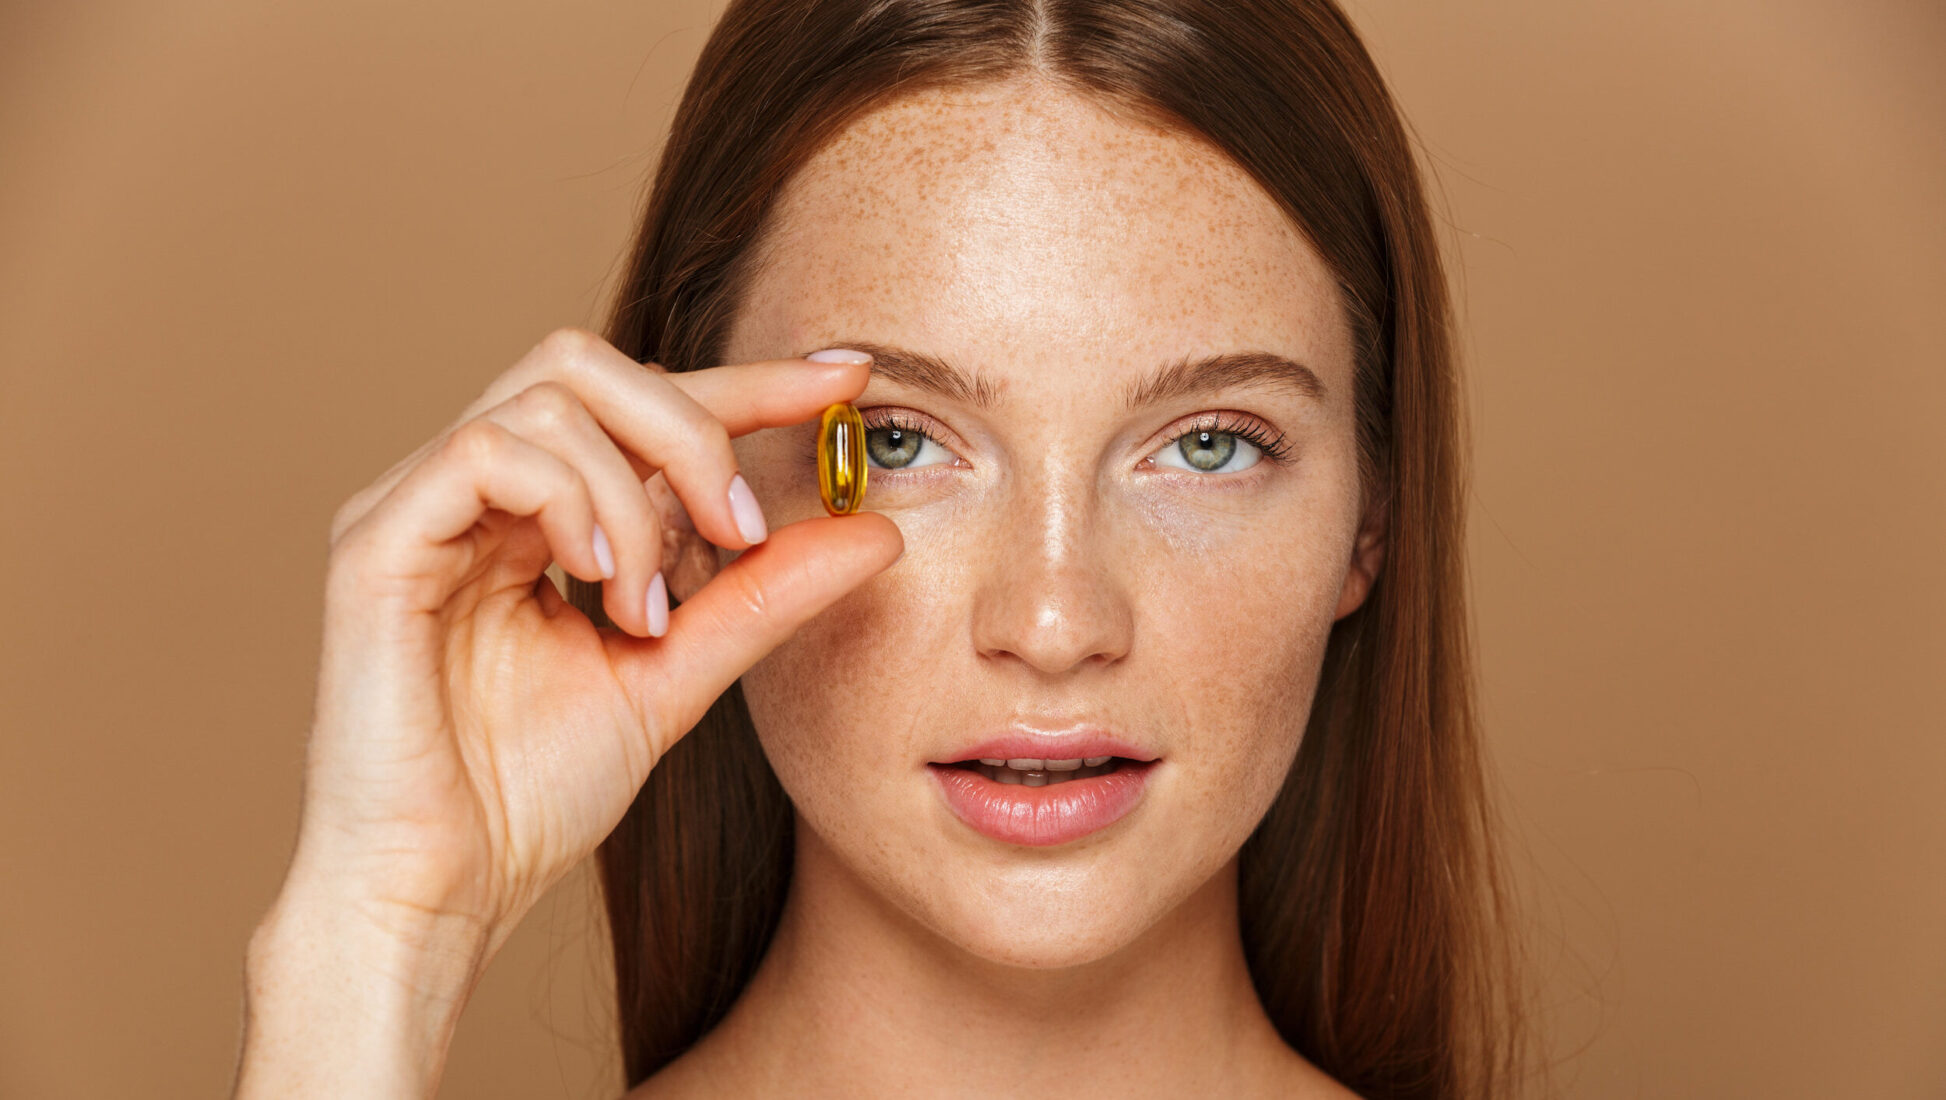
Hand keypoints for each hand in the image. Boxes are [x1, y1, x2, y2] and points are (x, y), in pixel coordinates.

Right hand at [283, 327, 897, 955]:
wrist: (441, 893)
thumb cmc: (528, 796)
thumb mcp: (674, 674)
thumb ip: (761, 597)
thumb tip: (874, 533)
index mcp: (528, 513)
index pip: (639, 404)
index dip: (745, 380)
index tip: (845, 378)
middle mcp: (466, 492)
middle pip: (586, 363)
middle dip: (693, 424)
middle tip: (738, 528)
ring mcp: (413, 508)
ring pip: (548, 397)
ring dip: (635, 493)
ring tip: (648, 605)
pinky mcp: (371, 543)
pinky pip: (483, 452)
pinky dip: (568, 500)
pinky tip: (597, 582)